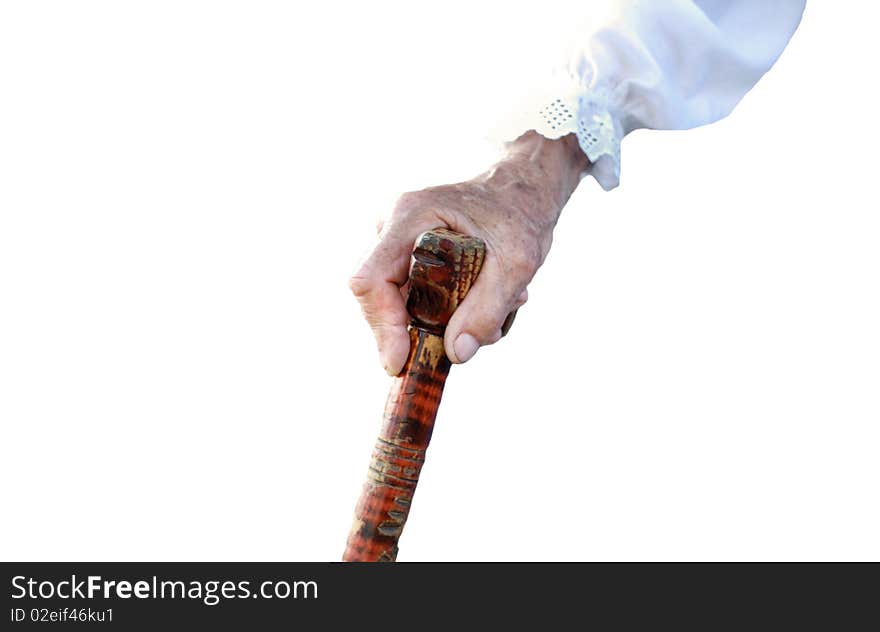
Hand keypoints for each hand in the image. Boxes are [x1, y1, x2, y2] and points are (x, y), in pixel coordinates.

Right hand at [350, 131, 587, 374]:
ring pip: (398, 302)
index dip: (381, 325)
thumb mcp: (516, 263)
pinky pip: (412, 296)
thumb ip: (487, 309)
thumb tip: (456, 354)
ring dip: (444, 319)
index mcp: (410, 216)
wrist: (522, 189)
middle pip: (380, 297)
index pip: (371, 279)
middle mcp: (393, 227)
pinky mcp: (407, 256)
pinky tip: (486, 295)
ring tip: (501, 302)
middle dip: (420, 328)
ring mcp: (396, 242)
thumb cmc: (520, 213)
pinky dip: (447, 309)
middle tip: (475, 335)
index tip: (400, 361)